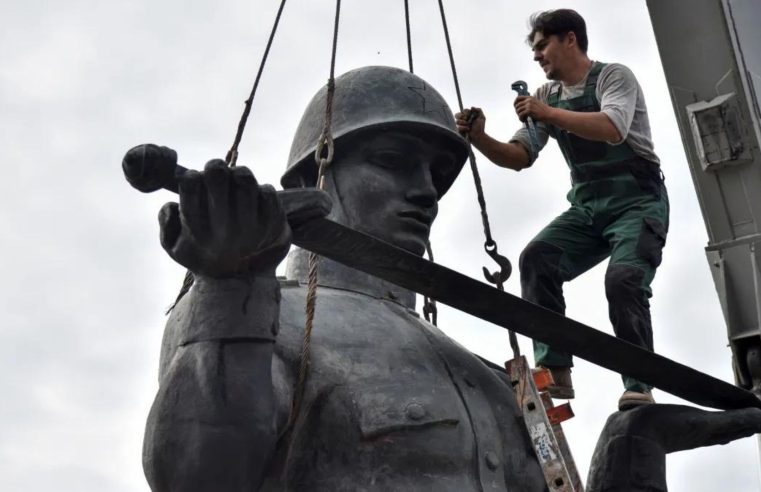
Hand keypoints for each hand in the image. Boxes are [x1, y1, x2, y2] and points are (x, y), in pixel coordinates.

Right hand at [158, 159, 290, 277]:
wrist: (241, 284)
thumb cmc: (204, 257)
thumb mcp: (175, 247)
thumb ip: (165, 221)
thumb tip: (173, 203)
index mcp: (197, 231)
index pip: (190, 183)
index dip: (192, 177)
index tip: (195, 182)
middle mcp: (224, 229)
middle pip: (217, 173)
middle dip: (215, 168)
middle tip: (217, 174)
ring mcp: (251, 227)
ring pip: (244, 177)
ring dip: (239, 174)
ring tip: (236, 182)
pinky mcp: (273, 225)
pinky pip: (267, 191)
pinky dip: (261, 190)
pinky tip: (255, 200)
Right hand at [455, 107, 485, 140]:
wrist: (479, 136)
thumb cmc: (480, 127)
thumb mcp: (482, 117)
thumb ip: (479, 110)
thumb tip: (472, 107)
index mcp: (468, 115)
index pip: (463, 110)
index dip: (466, 112)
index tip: (469, 115)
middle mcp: (463, 119)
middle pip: (457, 114)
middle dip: (462, 117)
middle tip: (467, 119)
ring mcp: (461, 125)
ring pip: (457, 121)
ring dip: (463, 123)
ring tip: (469, 125)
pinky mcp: (459, 131)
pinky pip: (458, 127)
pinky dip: (464, 128)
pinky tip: (468, 129)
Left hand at [514, 96, 551, 121]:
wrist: (549, 114)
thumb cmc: (543, 111)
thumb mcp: (535, 104)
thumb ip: (528, 104)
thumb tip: (519, 108)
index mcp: (530, 97)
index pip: (518, 98)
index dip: (515, 103)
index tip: (516, 108)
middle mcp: (529, 100)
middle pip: (517, 105)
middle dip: (517, 112)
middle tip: (521, 116)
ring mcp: (529, 104)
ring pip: (518, 110)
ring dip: (519, 116)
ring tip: (523, 119)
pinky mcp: (529, 110)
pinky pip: (520, 115)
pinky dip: (521, 118)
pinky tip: (524, 120)